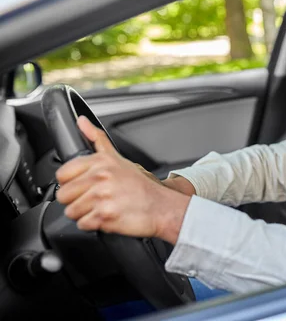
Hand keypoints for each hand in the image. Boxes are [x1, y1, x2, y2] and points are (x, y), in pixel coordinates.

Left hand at [55, 116, 190, 243]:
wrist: (162, 207)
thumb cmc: (140, 186)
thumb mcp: (118, 158)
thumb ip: (97, 139)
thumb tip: (81, 121)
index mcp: (101, 162)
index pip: (63, 174)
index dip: (72, 183)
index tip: (86, 186)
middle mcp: (100, 177)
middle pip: (63, 195)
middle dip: (77, 201)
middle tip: (96, 199)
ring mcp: (102, 196)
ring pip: (71, 212)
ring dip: (84, 214)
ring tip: (102, 208)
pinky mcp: (105, 216)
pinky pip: (82, 224)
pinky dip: (93, 225)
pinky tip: (107, 217)